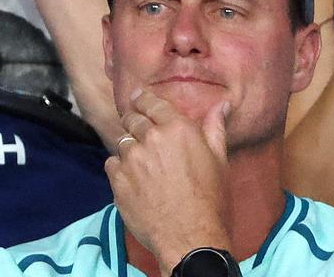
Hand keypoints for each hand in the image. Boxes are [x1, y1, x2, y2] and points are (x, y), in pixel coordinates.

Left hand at [106, 90, 232, 275]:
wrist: (189, 235)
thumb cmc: (210, 199)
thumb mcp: (219, 160)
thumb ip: (216, 128)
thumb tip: (222, 105)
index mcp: (178, 129)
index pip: (152, 103)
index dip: (143, 99)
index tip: (138, 97)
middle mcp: (151, 138)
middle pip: (133, 119)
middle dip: (134, 120)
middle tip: (138, 127)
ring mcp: (131, 159)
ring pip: (122, 142)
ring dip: (129, 147)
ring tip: (140, 161)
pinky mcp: (117, 180)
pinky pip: (112, 163)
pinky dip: (119, 167)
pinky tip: (133, 178)